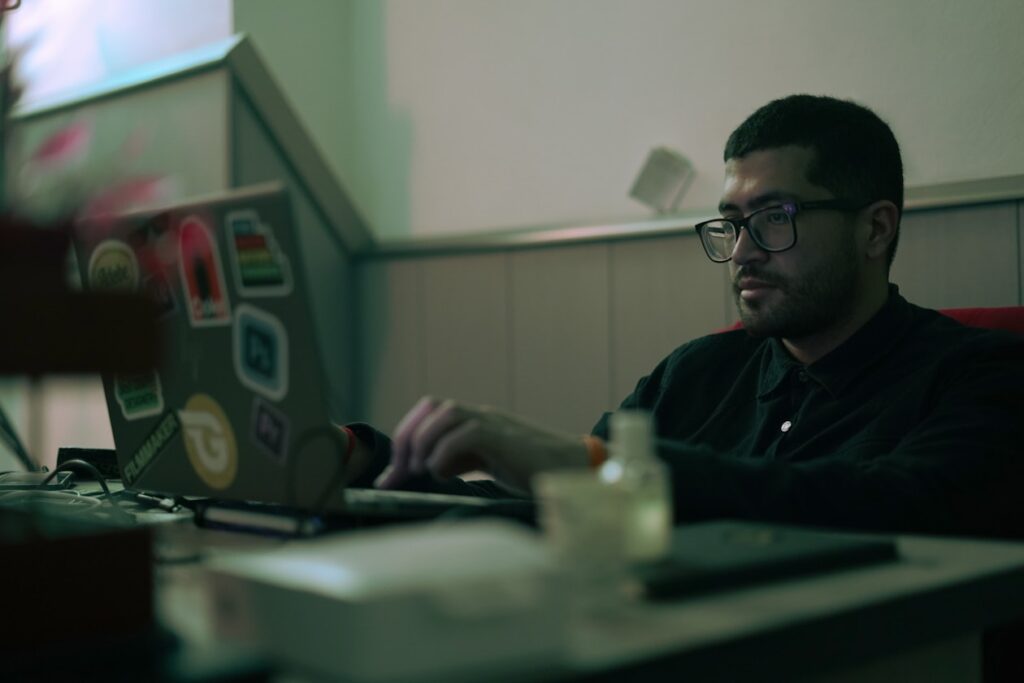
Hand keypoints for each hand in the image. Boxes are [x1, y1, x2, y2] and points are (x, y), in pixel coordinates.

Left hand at [376, 396, 589, 491]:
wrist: (572, 470)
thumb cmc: (532, 471)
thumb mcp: (486, 464)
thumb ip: (457, 462)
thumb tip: (423, 471)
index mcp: (475, 420)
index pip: (429, 411)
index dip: (406, 436)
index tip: (394, 473)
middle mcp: (481, 416)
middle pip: (431, 406)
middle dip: (408, 437)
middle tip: (402, 471)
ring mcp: (494, 423)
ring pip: (446, 413)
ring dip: (424, 442)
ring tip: (421, 471)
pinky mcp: (505, 437)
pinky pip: (466, 434)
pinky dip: (445, 454)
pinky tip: (445, 474)